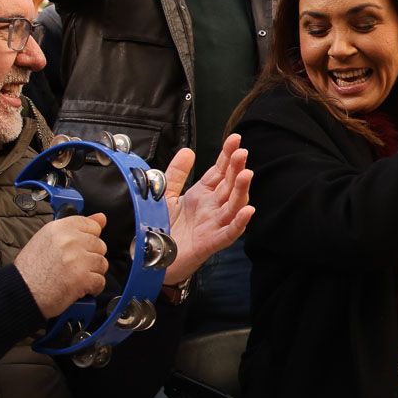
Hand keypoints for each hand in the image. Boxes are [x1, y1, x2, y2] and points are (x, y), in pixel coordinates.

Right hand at [15, 212, 108, 317]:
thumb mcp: (46, 240)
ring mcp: (77, 259)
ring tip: (75, 277)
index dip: (89, 239)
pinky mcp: (82, 278)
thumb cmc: (30, 269)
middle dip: (90, 258)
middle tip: (74, 266)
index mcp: (60, 228)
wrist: (20, 292)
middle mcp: (70, 240)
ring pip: (102, 263)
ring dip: (92, 273)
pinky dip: (92, 288)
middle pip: (100, 245)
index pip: (92, 225)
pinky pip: (100, 281)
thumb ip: (75, 228)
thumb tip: (101, 218)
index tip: (82, 248)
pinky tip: (79, 288)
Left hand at [164, 135, 254, 283]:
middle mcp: (211, 208)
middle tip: (242, 152)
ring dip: (242, 190)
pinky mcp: (210, 243)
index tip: (235, 139)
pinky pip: (228, 233)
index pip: (220, 172)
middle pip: (229, 185)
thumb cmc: (161, 228)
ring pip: (233, 206)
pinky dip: (239, 223)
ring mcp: (213, 225)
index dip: (227, 156)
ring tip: (247, 174)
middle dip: (237, 168)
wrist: (150, 258)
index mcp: (202, 195)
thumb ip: (177, 174)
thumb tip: (188, 150)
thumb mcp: (166, 195)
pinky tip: (247, 210)